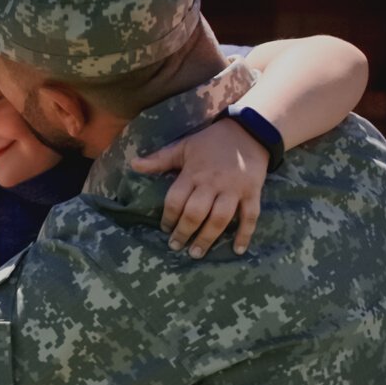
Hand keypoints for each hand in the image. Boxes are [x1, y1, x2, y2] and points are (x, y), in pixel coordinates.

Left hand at [130, 118, 266, 256]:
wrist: (249, 131)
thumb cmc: (210, 141)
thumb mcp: (183, 147)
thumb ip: (160, 159)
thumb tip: (133, 164)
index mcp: (193, 173)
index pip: (176, 200)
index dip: (168, 217)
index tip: (164, 229)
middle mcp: (213, 183)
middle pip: (196, 213)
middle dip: (184, 232)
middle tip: (175, 246)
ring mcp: (235, 189)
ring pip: (220, 218)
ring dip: (208, 238)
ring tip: (196, 253)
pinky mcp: (253, 192)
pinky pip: (250, 216)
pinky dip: (245, 234)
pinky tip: (237, 250)